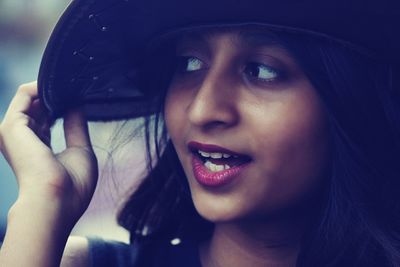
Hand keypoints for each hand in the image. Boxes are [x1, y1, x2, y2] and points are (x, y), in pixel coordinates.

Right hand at [0, 82, 97, 222]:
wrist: (57, 201)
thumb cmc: (72, 185)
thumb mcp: (80, 150)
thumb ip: (76, 126)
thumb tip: (77, 104)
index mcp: (40, 150)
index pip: (47, 121)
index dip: (63, 107)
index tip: (80, 97)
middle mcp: (25, 141)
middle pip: (39, 109)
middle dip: (58, 96)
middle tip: (79, 87)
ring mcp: (16, 133)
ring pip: (30, 99)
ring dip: (51, 89)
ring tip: (73, 85)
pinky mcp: (13, 125)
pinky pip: (24, 94)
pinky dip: (42, 86)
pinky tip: (61, 85)